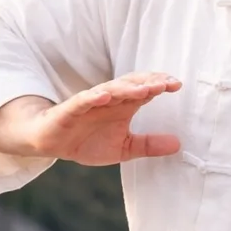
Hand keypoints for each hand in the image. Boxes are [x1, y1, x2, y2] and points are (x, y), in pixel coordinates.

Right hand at [0, 72, 181, 165]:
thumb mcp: (124, 148)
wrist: (52, 142)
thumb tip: (178, 144)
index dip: (159, 85)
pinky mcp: (70, 110)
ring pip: (110, 90)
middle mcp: (108, 99)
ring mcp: (89, 102)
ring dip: (126, 88)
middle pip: (130, 85)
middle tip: (166, 83)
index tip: (176, 84)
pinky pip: (82, 101)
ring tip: (144, 89)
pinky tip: (105, 95)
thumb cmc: (87, 141)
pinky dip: (93, 97)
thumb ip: (149, 145)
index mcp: (122, 105)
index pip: (143, 89)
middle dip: (147, 83)